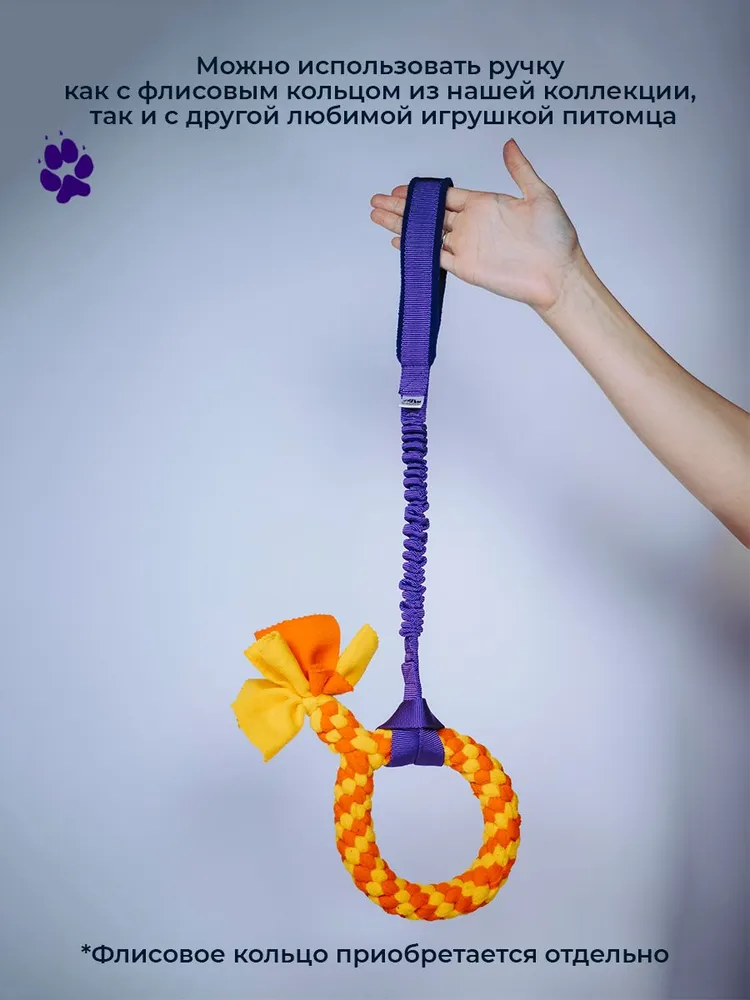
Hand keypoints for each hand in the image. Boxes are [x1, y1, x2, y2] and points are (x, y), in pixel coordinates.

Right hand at [370, 139, 581, 312]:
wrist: (559, 275)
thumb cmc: (556, 238)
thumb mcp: (540, 195)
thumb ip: (520, 170)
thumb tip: (509, 144)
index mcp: (485, 204)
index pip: (444, 196)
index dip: (421, 193)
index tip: (401, 189)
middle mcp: (472, 225)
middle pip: (428, 213)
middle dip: (401, 207)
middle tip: (377, 200)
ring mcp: (467, 247)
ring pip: (426, 233)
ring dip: (401, 225)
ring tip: (377, 217)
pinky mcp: (466, 268)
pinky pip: (434, 256)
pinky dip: (416, 249)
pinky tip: (399, 241)